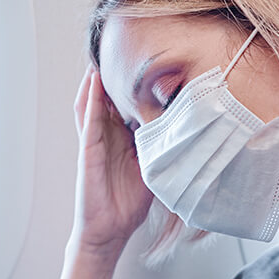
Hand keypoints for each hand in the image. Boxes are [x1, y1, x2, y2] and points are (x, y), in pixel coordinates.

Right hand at [68, 65, 153, 256]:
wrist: (109, 232)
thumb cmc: (129, 205)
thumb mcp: (155, 170)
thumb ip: (166, 150)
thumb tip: (191, 134)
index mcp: (122, 140)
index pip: (127, 105)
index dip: (135, 85)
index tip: (149, 63)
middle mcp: (106, 137)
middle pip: (108, 97)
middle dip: (114, 74)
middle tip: (123, 46)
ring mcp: (94, 142)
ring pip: (93, 102)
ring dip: (96, 79)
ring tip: (103, 53)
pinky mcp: (87, 151)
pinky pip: (87, 120)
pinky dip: (90, 99)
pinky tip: (93, 81)